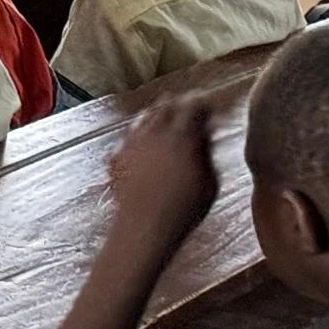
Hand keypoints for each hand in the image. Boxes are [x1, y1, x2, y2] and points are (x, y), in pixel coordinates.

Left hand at [108, 96, 219, 250]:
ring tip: (169, 118)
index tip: (211, 104)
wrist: (145, 226)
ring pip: (146, 116)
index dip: (204, 102)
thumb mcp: (209, 181)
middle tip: (190, 106)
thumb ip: (207, 151)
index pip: (193, 105)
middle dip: (180, 102)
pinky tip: (149, 139)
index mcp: (181, 136)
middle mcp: (154, 132)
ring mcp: (132, 141)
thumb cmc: (185, 209)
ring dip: (159, 114)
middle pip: (166, 105)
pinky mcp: (118, 153)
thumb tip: (207, 132)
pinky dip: (143, 131)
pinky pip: (131, 134)